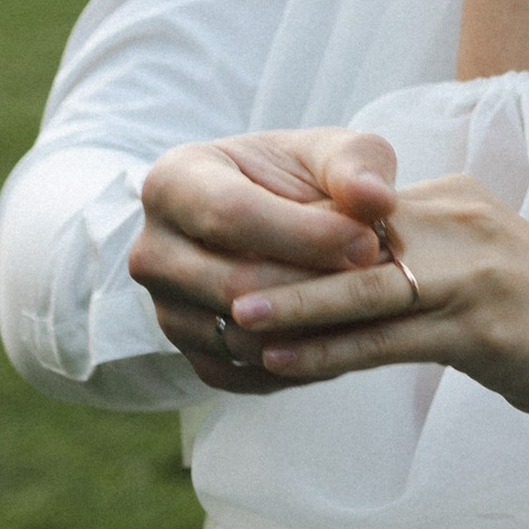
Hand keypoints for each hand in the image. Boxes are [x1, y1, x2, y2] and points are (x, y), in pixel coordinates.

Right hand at [130, 130, 401, 392]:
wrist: (282, 220)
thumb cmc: (304, 177)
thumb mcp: (333, 154)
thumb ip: (357, 167)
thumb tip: (375, 201)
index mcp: (174, 182)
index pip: (231, 215)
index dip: (304, 234)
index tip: (368, 242)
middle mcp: (152, 251)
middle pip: (233, 284)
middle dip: (313, 285)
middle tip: (376, 278)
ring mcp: (165, 309)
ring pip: (242, 338)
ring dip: (313, 330)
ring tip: (368, 305)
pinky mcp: (190, 355)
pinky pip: (246, 375)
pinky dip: (301, 365)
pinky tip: (346, 337)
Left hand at [229, 178, 528, 420]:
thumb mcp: (487, 267)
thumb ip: (429, 257)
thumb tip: (365, 270)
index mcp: (456, 202)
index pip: (356, 210)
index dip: (293, 235)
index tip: (234, 249)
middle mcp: (458, 222)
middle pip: (345, 240)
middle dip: (274, 261)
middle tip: (206, 277)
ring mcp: (470, 273)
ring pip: (357, 288)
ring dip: (286, 303)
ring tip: (226, 317)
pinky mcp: (479, 326)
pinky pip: (385, 339)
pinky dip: (327, 350)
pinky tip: (281, 362)